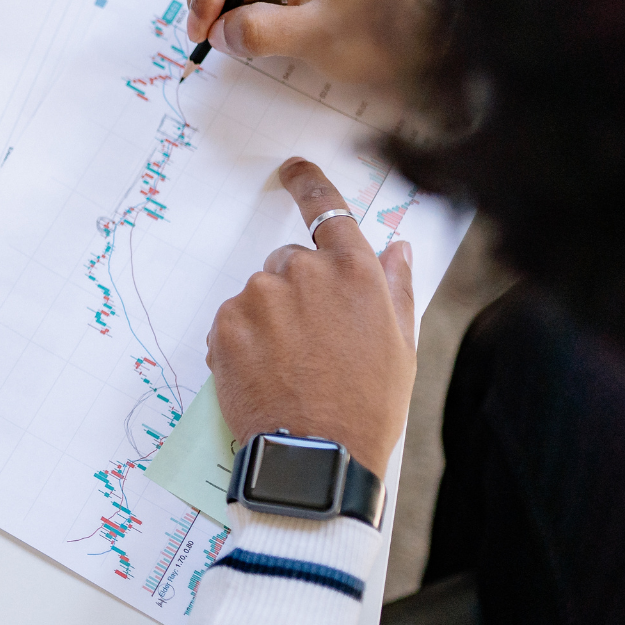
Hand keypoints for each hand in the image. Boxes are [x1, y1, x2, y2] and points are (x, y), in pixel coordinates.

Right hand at [181, 0, 428, 88]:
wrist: (411, 36)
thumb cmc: (376, 31)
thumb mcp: (315, 36)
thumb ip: (259, 32)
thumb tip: (216, 33)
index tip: (206, 29)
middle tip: (220, 37)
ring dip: (226, 7)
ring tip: (255, 36)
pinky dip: (240, 9)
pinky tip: (267, 29)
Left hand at [207, 158, 415, 475]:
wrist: (315, 456)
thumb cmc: (366, 405)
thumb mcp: (399, 346)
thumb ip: (395, 287)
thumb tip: (396, 246)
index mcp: (355, 272)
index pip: (329, 211)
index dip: (309, 185)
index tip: (294, 169)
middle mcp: (303, 272)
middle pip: (290, 260)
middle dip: (297, 290)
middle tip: (312, 341)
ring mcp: (259, 296)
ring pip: (260, 293)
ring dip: (269, 318)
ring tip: (290, 366)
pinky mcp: (225, 322)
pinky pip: (233, 319)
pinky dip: (243, 339)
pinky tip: (265, 374)